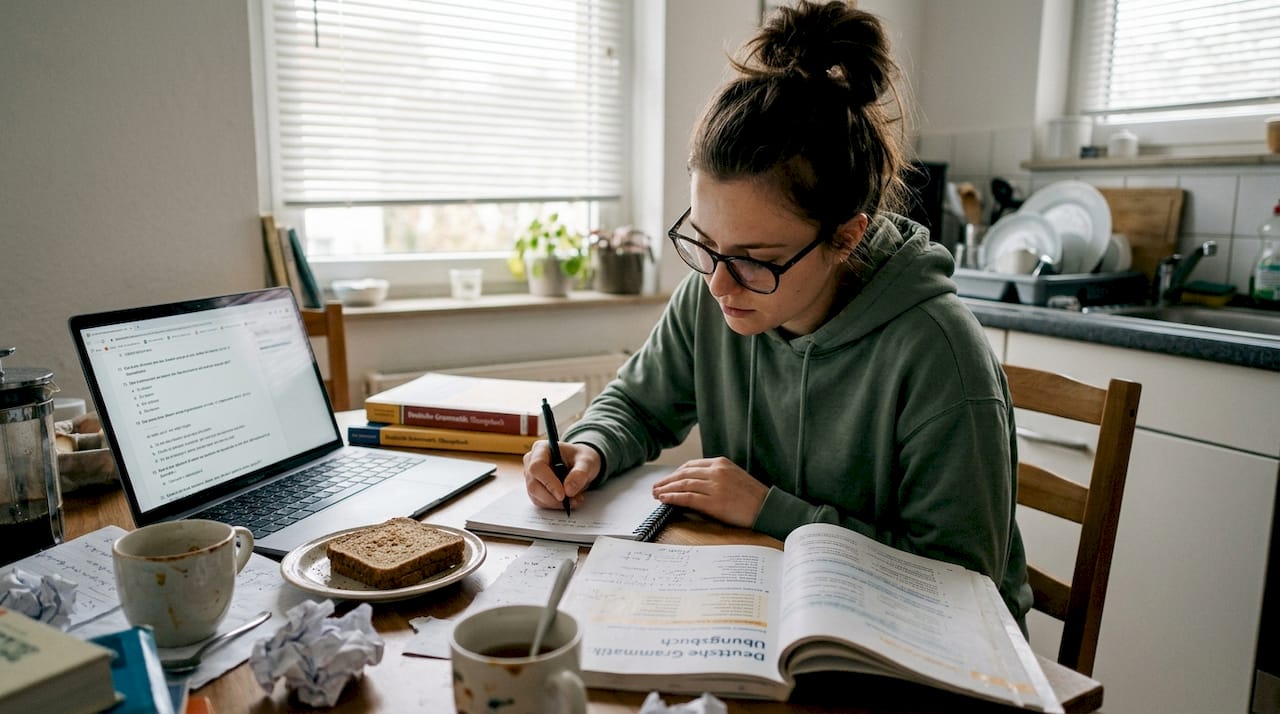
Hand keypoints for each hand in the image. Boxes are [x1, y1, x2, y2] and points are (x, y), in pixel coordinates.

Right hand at [523, 441, 601, 510]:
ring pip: (536, 496)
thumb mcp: (587, 462)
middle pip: (533, 484)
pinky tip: (569, 501)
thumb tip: (568, 490)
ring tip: (575, 500)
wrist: (581, 465)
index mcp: (541, 449)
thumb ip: (580, 473)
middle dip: (552, 497)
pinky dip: (555, 505)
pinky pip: (541, 502)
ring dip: (556, 503)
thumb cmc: (581, 458)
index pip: (537, 467)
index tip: (563, 495)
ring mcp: (531, 477)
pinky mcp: (535, 489)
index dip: (548, 482)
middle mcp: (531, 462)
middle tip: (572, 501)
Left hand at [652, 457, 767, 527]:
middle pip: (684, 473)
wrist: (767, 508)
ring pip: (683, 484)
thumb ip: (716, 476)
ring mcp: (714, 487)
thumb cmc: (752, 496)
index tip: (667, 479)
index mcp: (721, 463)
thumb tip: (695, 482)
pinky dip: (673, 498)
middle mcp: (716, 472)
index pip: (691, 465)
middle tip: (655, 487)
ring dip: (666, 489)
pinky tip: (665, 499)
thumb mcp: (734, 476)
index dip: (676, 473)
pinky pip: (687, 498)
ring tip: (656, 494)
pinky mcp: (714, 502)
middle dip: (667, 481)